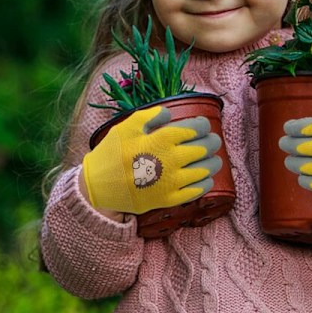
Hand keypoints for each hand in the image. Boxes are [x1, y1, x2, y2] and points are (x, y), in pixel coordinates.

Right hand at [82, 106, 221, 213]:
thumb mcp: (126, 126)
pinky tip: (205, 178)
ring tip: (214, 159)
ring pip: (205, 170)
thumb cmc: (112, 153)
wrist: (97, 187)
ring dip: (214, 162)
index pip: (196, 129)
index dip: (204, 125)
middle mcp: (171, 160)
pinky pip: (196, 191)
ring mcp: (171, 182)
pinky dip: (205, 182)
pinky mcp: (169, 199)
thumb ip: (151, 116)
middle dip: (212, 142)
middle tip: (214, 140)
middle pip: (205, 148)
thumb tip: (170, 112)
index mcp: (162, 140)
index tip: (203, 125)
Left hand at [279, 92, 311, 194]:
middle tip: (283, 143)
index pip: (304, 128)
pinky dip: (307, 181)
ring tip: (289, 160)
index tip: (287, 128)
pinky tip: (303, 177)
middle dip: (289, 145)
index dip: (292, 128)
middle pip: (301, 148)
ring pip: (306, 168)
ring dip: (293, 163)